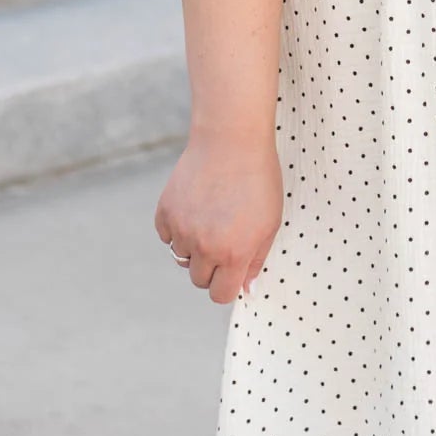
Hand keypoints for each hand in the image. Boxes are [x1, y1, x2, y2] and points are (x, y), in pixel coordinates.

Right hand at [154, 130, 282, 304]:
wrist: (231, 140)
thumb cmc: (258, 178)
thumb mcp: (270, 221)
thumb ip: (257, 259)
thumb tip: (246, 289)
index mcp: (234, 253)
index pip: (220, 295)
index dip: (227, 285)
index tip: (232, 270)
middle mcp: (205, 247)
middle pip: (199, 280)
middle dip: (211, 267)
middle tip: (224, 238)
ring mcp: (182, 229)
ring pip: (182, 257)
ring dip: (194, 246)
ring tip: (212, 216)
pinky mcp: (165, 212)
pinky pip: (167, 236)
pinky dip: (177, 228)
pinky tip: (195, 207)